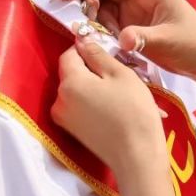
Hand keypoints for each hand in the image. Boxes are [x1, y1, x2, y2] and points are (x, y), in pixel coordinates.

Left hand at [52, 33, 165, 174]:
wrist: (137, 155)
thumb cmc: (133, 110)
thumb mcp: (120, 74)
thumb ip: (97, 55)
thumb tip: (82, 40)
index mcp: (69, 82)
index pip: (68, 54)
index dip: (86, 49)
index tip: (107, 53)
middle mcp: (59, 100)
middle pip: (71, 74)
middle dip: (91, 70)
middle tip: (119, 75)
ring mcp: (64, 119)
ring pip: (76, 91)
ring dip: (93, 87)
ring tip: (120, 94)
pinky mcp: (72, 132)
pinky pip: (79, 107)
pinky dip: (93, 103)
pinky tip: (114, 108)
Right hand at [56, 0, 195, 77]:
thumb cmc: (193, 47)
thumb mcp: (167, 43)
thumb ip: (143, 39)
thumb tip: (123, 39)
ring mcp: (139, 6)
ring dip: (91, 3)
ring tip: (80, 17)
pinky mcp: (135, 20)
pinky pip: (111, 12)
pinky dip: (99, 17)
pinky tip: (93, 26)